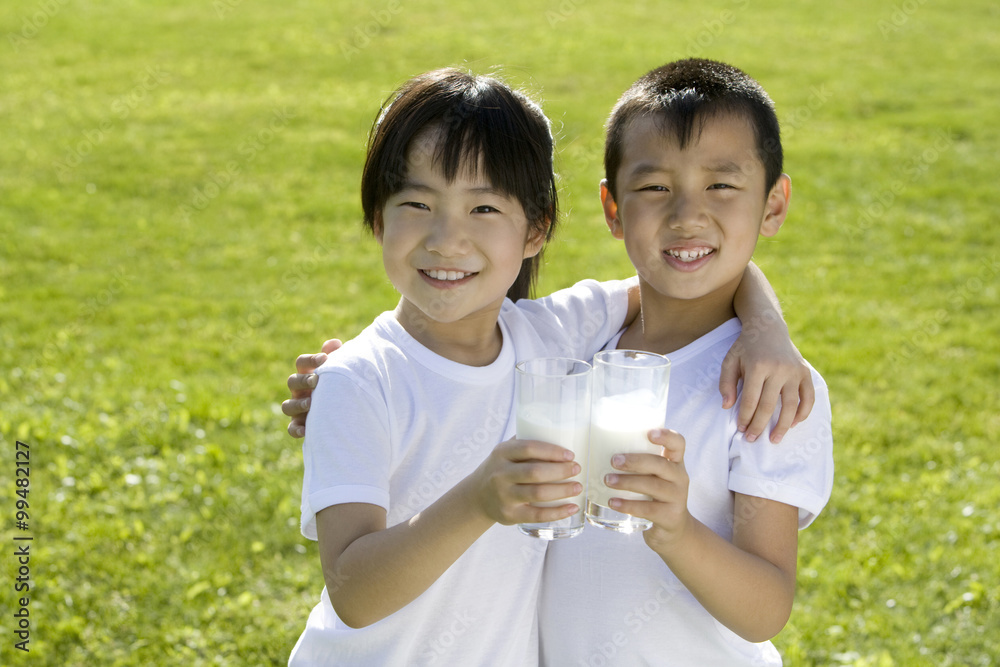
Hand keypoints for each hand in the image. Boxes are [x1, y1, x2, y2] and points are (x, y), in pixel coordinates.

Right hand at [282, 339, 341, 437]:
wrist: (349, 411)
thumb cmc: (343, 384)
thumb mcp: (341, 369)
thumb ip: (337, 356)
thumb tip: (335, 344)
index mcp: (308, 373)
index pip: (301, 362)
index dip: (311, 360)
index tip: (325, 359)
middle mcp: (300, 390)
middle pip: (292, 381)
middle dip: (303, 380)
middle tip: (316, 380)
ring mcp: (298, 408)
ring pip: (287, 406)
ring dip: (298, 404)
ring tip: (311, 403)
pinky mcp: (300, 425)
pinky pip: (292, 428)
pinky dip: (296, 429)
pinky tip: (307, 429)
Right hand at [468, 438, 581, 525]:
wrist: (478, 496)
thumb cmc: (502, 469)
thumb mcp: (505, 452)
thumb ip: (526, 442)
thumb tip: (562, 433)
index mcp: (501, 453)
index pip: (528, 448)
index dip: (551, 451)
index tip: (570, 455)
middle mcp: (500, 474)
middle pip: (535, 472)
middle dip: (561, 471)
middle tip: (577, 469)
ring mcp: (503, 496)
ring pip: (537, 493)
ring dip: (562, 490)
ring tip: (578, 487)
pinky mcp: (509, 515)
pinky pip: (536, 515)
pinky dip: (557, 513)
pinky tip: (572, 508)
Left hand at [603, 429, 690, 551]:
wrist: (672, 528)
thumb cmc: (655, 494)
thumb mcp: (653, 476)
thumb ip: (638, 463)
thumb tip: (597, 449)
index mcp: (675, 462)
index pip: (678, 443)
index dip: (667, 436)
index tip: (649, 434)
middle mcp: (679, 477)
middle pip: (660, 464)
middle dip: (635, 461)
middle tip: (614, 461)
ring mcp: (677, 497)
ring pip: (653, 486)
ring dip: (628, 482)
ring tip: (608, 481)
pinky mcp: (670, 516)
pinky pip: (648, 509)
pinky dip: (628, 505)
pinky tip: (613, 503)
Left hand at [719, 323, 814, 443]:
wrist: (768, 328)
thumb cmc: (745, 348)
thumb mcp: (730, 360)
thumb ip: (726, 383)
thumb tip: (727, 407)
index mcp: (758, 366)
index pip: (751, 400)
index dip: (746, 417)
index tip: (742, 430)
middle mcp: (778, 369)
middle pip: (769, 405)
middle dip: (760, 426)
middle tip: (752, 439)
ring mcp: (794, 371)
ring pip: (791, 405)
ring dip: (783, 425)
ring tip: (774, 439)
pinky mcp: (805, 372)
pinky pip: (808, 397)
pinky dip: (803, 413)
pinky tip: (793, 424)